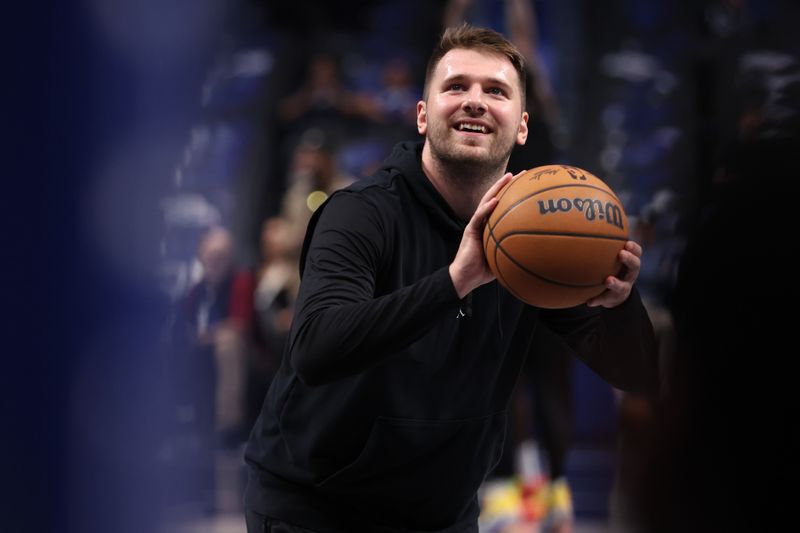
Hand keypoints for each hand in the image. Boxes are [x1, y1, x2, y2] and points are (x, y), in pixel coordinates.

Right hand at [449, 171, 520, 297]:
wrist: (466, 277)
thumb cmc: (484, 270)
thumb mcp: (505, 257)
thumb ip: (517, 251)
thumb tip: (539, 254)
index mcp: (492, 225)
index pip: (504, 204)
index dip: (515, 193)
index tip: (529, 184)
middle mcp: (484, 220)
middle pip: (497, 196)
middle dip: (509, 184)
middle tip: (523, 173)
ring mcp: (476, 224)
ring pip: (487, 201)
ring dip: (497, 188)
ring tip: (509, 177)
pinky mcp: (470, 230)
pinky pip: (479, 217)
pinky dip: (486, 208)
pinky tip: (495, 200)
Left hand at [586, 241, 641, 307]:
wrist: (614, 294)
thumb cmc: (610, 268)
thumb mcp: (610, 257)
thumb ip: (602, 245)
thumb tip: (583, 224)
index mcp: (629, 263)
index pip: (637, 253)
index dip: (634, 248)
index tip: (627, 243)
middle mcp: (629, 275)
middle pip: (635, 267)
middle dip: (630, 260)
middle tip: (621, 254)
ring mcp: (623, 287)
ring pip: (623, 286)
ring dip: (616, 283)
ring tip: (608, 280)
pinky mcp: (613, 299)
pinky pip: (605, 300)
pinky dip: (597, 300)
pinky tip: (588, 302)